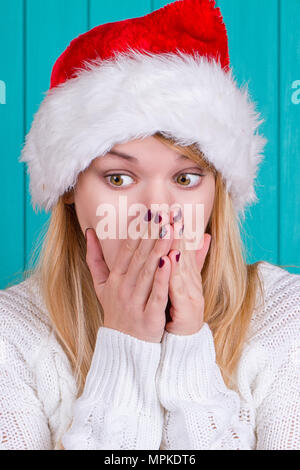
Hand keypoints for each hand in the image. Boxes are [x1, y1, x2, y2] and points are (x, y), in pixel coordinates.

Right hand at [85, 213, 174, 342]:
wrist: (123, 347)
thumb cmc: (115, 312)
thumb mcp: (101, 286)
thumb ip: (94, 259)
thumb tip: (88, 232)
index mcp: (114, 279)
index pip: (127, 250)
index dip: (138, 230)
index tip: (149, 212)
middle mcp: (123, 288)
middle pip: (139, 257)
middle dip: (152, 234)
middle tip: (164, 214)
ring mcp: (135, 302)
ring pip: (148, 271)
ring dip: (160, 249)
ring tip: (170, 230)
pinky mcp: (148, 317)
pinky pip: (156, 294)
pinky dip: (163, 277)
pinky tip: (170, 261)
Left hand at [164, 209, 211, 335]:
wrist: (183, 340)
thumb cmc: (179, 308)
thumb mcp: (183, 282)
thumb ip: (191, 260)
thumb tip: (204, 236)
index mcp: (187, 273)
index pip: (183, 246)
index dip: (178, 227)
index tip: (172, 208)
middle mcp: (190, 280)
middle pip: (184, 251)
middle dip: (178, 229)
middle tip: (173, 209)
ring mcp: (190, 292)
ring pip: (182, 264)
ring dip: (177, 244)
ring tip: (172, 225)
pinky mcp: (186, 306)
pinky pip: (178, 286)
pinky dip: (173, 272)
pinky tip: (169, 258)